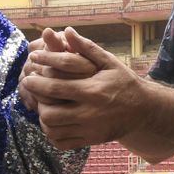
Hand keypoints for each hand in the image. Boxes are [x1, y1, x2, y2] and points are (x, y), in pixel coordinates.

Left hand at [23, 28, 147, 148]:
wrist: (144, 110)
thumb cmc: (124, 82)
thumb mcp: (109, 62)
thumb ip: (86, 47)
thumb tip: (66, 30)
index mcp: (92, 91)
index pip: (55, 89)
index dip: (37, 83)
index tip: (29, 77)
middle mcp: (90, 113)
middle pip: (50, 114)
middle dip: (37, 102)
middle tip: (35, 93)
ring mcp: (89, 130)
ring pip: (53, 130)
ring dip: (43, 118)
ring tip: (43, 106)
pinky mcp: (90, 141)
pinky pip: (62, 142)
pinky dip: (52, 134)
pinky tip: (54, 122)